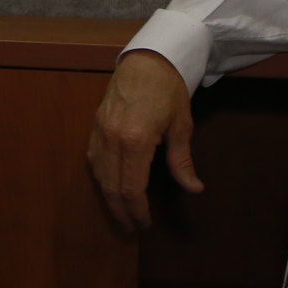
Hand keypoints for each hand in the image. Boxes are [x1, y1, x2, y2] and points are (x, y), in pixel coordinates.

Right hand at [87, 49, 202, 233]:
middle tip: (131, 228)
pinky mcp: (94, 126)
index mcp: (135, 141)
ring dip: (109, 199)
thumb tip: (194, 188)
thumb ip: (182, 161)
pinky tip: (111, 186)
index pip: (132, 189)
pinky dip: (101, 179)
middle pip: (111, 188)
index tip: (145, 224)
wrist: (147, 58)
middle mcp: (112, 140)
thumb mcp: (181, 125)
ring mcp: (99, 132)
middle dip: (121, 213)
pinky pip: (93, 160)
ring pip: (99, 177)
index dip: (138, 211)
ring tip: (122, 213)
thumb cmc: (168, 89)